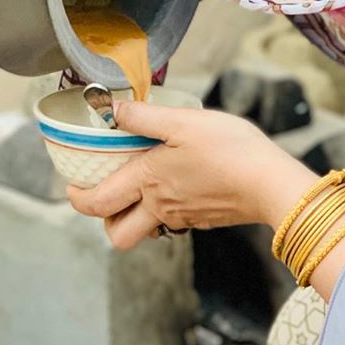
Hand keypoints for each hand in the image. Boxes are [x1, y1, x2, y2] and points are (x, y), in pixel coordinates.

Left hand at [66, 98, 317, 249]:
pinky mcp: (205, 219)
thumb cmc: (231, 151)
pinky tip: (182, 183)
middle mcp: (160, 207)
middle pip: (117, 233)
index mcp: (148, 182)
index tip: (72, 185)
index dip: (77, 197)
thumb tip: (112, 110)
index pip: (97, 203)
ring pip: (146, 228)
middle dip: (105, 218)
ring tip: (144, 185)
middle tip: (106, 192)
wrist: (272, 183)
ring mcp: (184, 218)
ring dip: (136, 214)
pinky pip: (174, 222)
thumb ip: (144, 117)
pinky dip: (167, 208)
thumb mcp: (184, 122)